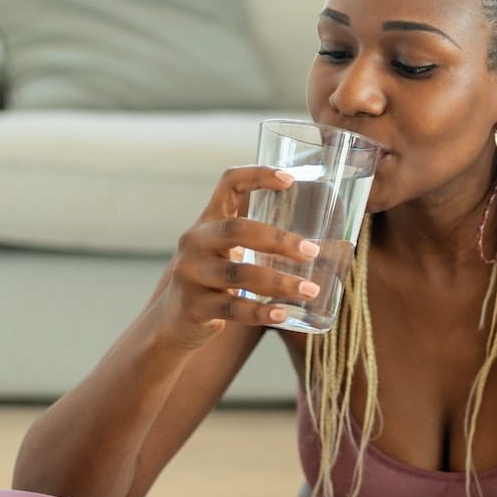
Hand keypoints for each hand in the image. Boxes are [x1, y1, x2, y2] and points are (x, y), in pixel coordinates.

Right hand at [151, 166, 320, 348]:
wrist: (171, 322)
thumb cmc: (213, 281)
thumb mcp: (224, 252)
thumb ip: (255, 241)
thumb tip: (325, 243)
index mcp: (208, 221)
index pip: (228, 183)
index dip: (258, 175)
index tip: (290, 179)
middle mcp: (195, 241)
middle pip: (237, 229)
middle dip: (278, 240)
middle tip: (311, 252)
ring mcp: (191, 273)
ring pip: (239, 274)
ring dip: (280, 282)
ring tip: (310, 290)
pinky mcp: (193, 305)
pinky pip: (233, 308)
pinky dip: (261, 312)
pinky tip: (283, 315)